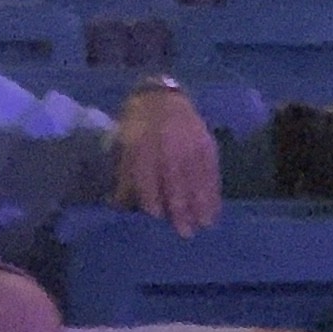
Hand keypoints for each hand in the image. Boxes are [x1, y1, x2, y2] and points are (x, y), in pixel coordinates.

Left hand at [113, 85, 222, 234]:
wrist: (162, 98)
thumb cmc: (138, 129)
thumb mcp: (124, 148)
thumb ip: (124, 178)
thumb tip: (118, 207)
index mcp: (144, 146)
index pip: (148, 176)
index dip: (152, 197)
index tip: (156, 217)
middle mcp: (169, 146)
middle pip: (176, 180)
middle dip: (180, 208)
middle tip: (185, 233)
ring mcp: (190, 145)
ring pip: (197, 178)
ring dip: (201, 204)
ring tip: (204, 225)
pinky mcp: (207, 146)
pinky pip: (211, 172)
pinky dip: (214, 192)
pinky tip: (214, 210)